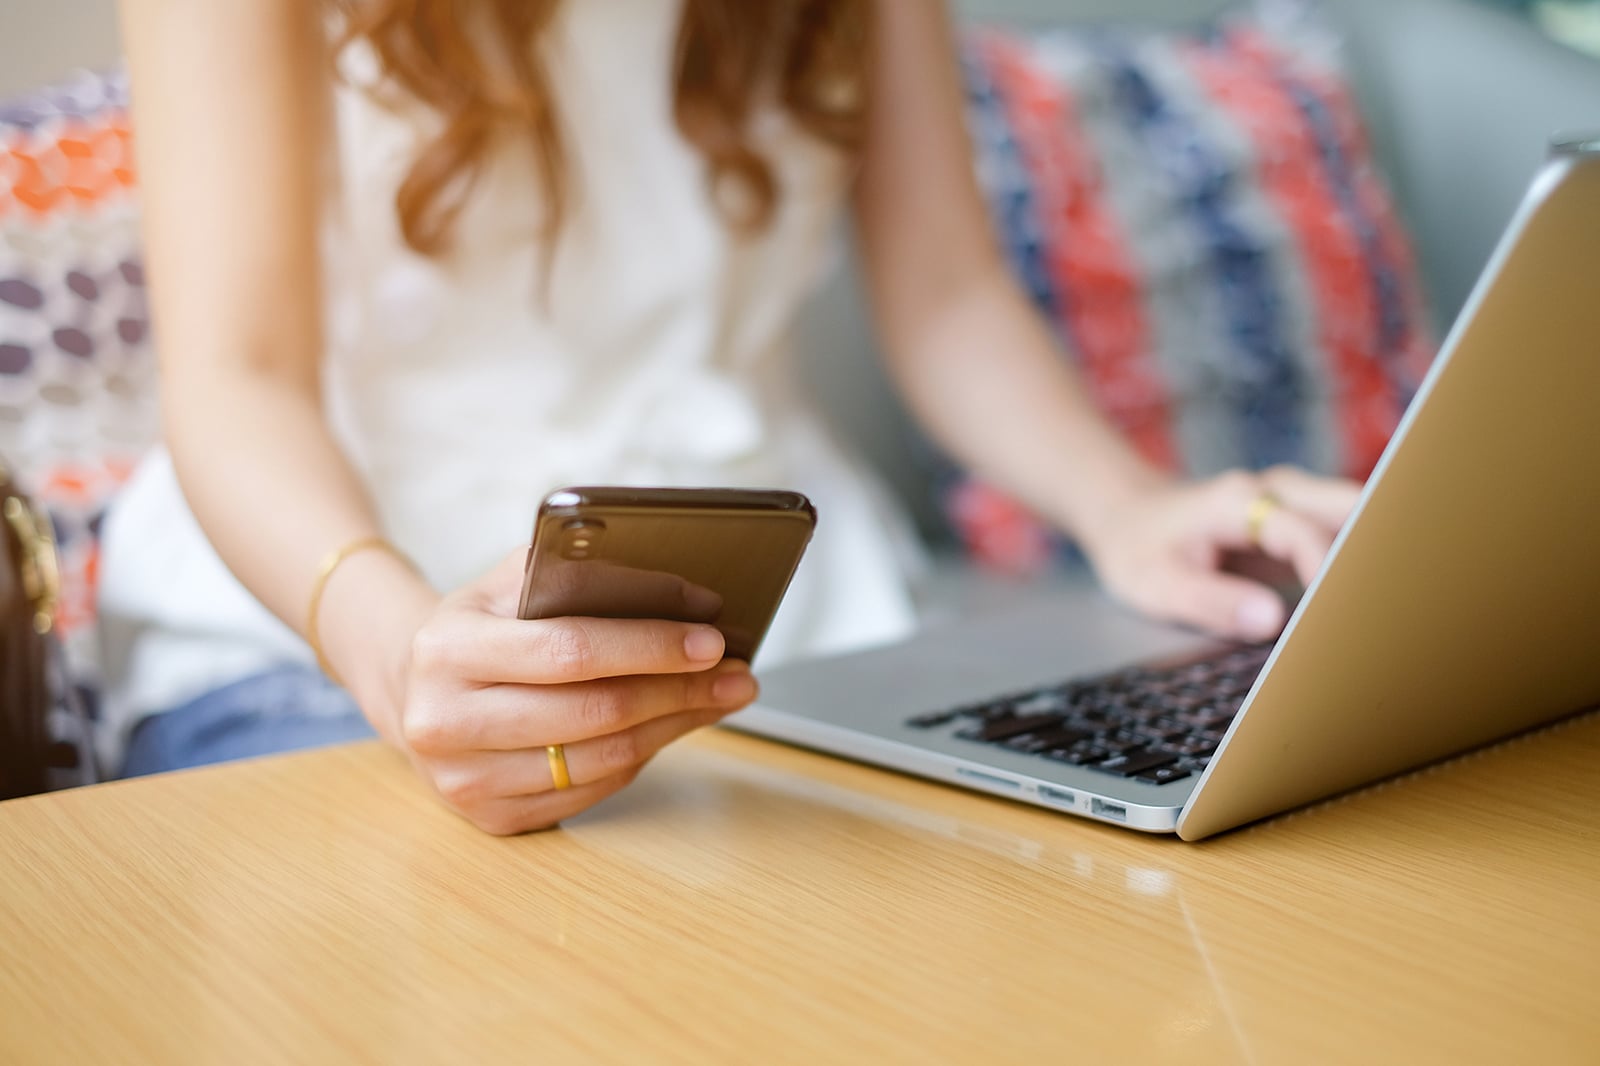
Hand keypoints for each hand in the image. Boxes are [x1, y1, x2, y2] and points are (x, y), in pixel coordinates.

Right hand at [391, 549, 756, 834]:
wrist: (412, 684)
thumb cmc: (484, 622)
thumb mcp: (513, 581)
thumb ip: (582, 575)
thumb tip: (686, 594)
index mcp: (448, 648)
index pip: (569, 650)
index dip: (649, 647)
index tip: (711, 641)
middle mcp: (443, 721)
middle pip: (593, 712)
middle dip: (678, 691)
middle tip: (737, 674)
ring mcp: (461, 780)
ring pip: (600, 760)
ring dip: (673, 727)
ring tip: (718, 697)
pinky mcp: (487, 818)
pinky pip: (589, 792)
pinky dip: (640, 757)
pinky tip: (668, 726)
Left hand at [1081, 466, 1361, 641]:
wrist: (1128, 515)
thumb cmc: (1139, 548)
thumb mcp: (1158, 585)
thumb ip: (1214, 602)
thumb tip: (1272, 621)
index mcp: (1237, 500)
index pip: (1303, 534)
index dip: (1328, 573)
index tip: (1341, 617)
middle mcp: (1276, 490)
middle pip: (1352, 508)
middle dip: (1377, 551)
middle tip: (1393, 605)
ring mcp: (1293, 500)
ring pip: (1357, 515)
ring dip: (1374, 554)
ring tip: (1386, 609)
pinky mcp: (1300, 519)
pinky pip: (1345, 533)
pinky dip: (1360, 560)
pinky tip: (1364, 601)